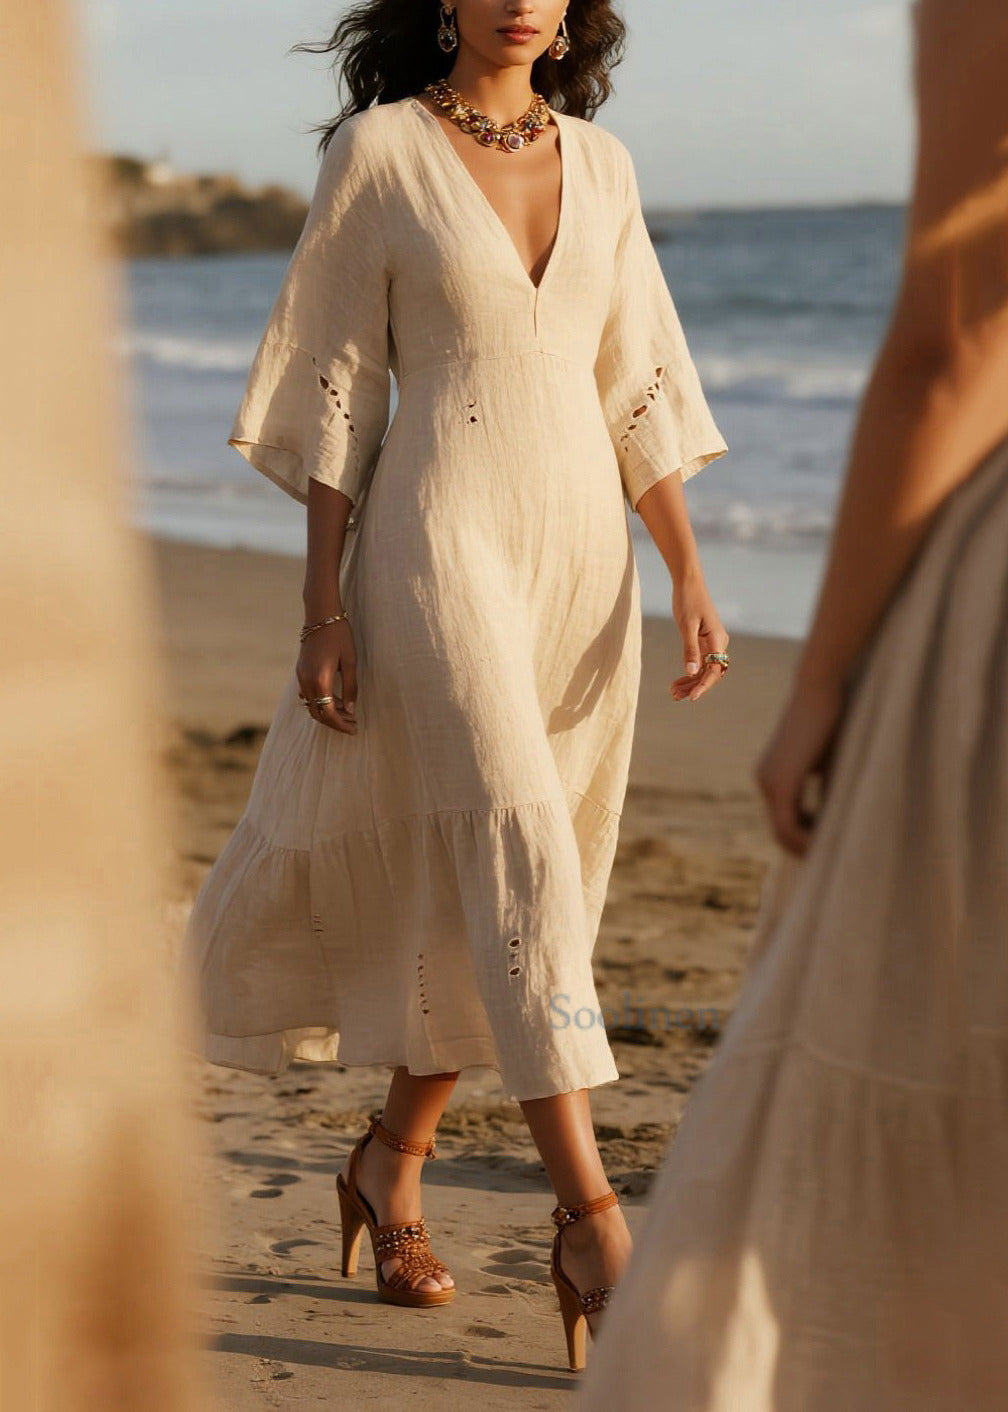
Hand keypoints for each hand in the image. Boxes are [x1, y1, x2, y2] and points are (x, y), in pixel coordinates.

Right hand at [296, 620, 357, 733]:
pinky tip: (334, 700)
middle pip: (318, 713)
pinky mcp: (300, 671)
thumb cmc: (340, 636)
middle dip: (335, 722)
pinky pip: (308, 695)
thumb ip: (350, 688)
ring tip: (346, 713)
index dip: (341, 725)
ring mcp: (301, 676)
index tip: (354, 729)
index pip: (328, 713)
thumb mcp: (351, 662)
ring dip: (327, 713)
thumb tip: (351, 709)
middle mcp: (307, 681)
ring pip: (312, 705)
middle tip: (353, 723)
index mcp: (320, 680)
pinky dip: (320, 702)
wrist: (321, 616)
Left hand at [669, 571, 729, 702]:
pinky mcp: (704, 641)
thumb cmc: (687, 600)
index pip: (714, 670)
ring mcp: (712, 643)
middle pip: (710, 673)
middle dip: (694, 687)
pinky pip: (699, 662)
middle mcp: (718, 643)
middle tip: (674, 696)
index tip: (692, 698)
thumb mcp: (686, 625)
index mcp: (717, 640)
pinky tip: (677, 682)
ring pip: (704, 669)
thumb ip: (689, 649)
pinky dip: (689, 672)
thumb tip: (691, 672)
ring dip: (690, 682)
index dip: (703, 686)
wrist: (688, 582)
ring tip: (673, 693)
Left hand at [755, 677, 845, 855]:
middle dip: (805, 847)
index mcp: (773, 775)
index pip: (784, 820)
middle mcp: (764, 781)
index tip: (831, 843)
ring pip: (782, 832)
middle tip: (833, 855)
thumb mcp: (828, 762)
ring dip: (807, 846)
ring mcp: (768, 783)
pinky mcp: (780, 782)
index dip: (806, 838)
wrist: (819, 688)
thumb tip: (835, 820)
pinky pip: (787, 825)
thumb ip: (825, 789)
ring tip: (834, 851)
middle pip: (780, 831)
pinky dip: (806, 839)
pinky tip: (829, 842)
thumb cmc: (831, 719)